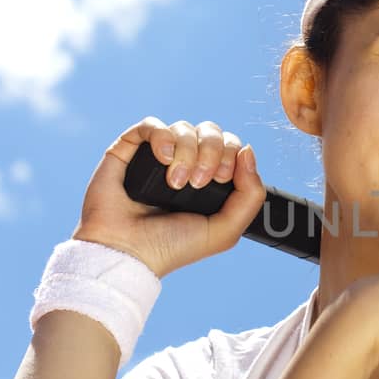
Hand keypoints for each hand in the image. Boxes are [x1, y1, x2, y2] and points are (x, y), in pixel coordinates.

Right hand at [72, 117, 266, 277]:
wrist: (128, 253)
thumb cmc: (172, 247)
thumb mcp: (225, 231)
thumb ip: (251, 195)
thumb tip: (248, 151)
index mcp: (208, 180)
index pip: (230, 146)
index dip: (230, 154)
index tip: (221, 179)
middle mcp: (184, 164)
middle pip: (211, 132)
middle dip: (212, 151)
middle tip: (199, 181)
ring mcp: (156, 156)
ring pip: (184, 128)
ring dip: (187, 151)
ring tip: (175, 182)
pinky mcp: (129, 151)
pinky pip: (152, 125)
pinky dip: (162, 136)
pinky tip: (163, 158)